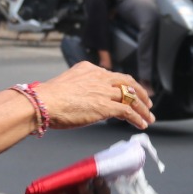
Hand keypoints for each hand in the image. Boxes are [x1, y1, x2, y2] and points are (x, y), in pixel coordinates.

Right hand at [38, 62, 153, 129]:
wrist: (43, 102)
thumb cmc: (48, 98)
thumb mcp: (66, 85)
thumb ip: (79, 88)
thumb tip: (83, 100)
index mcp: (89, 69)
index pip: (113, 76)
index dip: (125, 85)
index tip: (130, 92)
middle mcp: (99, 76)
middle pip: (127, 83)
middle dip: (140, 93)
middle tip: (147, 102)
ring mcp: (103, 91)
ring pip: (131, 98)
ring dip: (142, 109)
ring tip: (149, 117)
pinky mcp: (105, 106)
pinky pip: (128, 112)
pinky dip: (137, 118)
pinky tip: (141, 124)